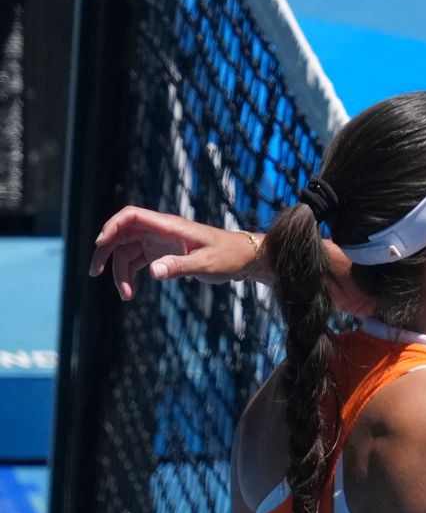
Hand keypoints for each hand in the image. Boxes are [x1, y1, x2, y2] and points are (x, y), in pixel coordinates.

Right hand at [91, 206, 259, 299]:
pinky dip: (131, 275)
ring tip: (125, 296)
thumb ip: (180, 266)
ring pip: (128, 251)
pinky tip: (131, 292)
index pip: (132, 216)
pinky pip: (138, 261)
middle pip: (122, 234)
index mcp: (169, 226)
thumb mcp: (206, 264)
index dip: (112, 226)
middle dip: (106, 251)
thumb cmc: (229, 257)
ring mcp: (160, 242)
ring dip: (120, 271)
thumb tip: (153, 271)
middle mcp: (160, 231)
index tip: (100, 244)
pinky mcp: (163, 254)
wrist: (244, 259)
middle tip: (94, 272)